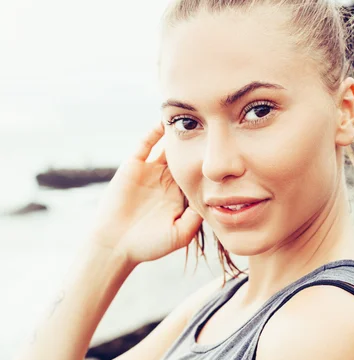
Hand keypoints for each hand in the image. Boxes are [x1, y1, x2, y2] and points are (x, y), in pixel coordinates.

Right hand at [89, 122, 202, 266]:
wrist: (116, 245)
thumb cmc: (149, 245)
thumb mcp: (181, 233)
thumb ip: (197, 216)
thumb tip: (214, 197)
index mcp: (181, 196)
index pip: (200, 173)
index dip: (212, 162)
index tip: (230, 148)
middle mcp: (167, 181)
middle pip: (187, 155)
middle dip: (199, 141)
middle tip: (216, 121)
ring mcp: (150, 172)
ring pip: (168, 146)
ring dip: (178, 133)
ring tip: (194, 113)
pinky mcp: (133, 166)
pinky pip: (145, 144)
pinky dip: (155, 131)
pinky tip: (165, 120)